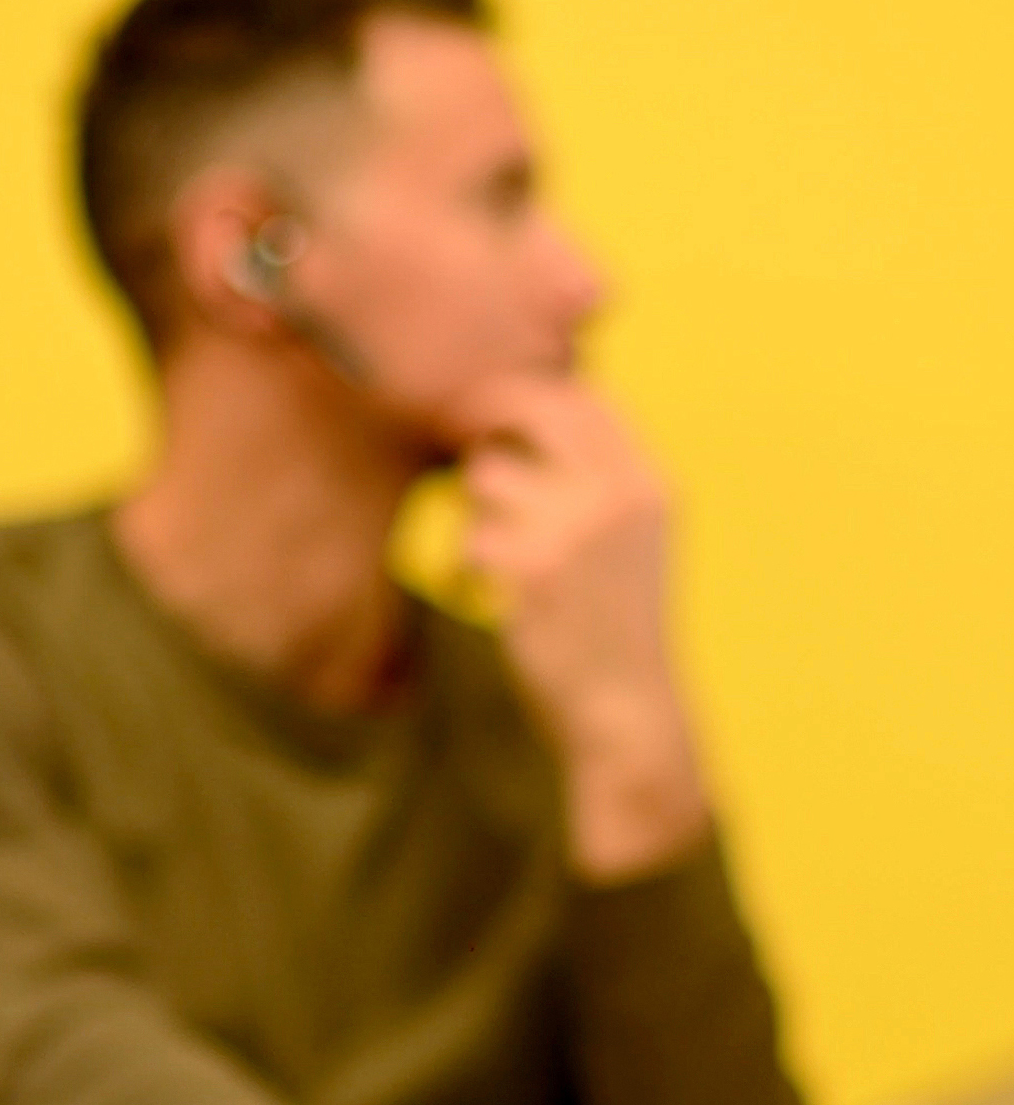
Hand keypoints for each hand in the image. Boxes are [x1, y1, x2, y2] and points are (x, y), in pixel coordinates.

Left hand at [444, 374, 708, 879]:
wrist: (628, 711)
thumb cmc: (616, 628)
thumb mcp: (633, 543)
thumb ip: (596, 483)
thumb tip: (520, 425)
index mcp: (649, 483)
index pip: (586, 399)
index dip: (529, 393)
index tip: (490, 407)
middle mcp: (619, 495)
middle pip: (534, 409)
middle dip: (483, 415)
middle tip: (454, 432)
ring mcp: (577, 528)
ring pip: (487, 474)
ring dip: (474, 509)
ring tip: (495, 553)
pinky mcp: (534, 569)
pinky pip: (471, 538)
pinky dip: (467, 567)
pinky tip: (488, 595)